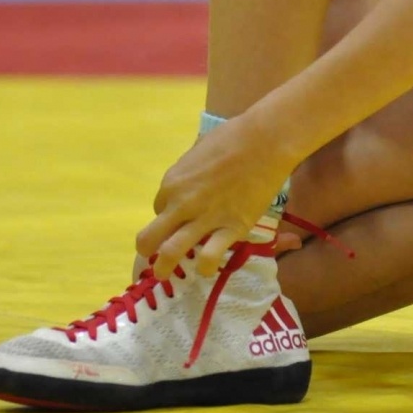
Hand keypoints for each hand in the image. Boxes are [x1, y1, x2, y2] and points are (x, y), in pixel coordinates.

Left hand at [136, 112, 294, 279]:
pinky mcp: (231, 228)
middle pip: (151, 236)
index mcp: (172, 182)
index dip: (168, 216)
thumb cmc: (233, 137)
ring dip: (164, 267)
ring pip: (171, 252)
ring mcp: (205, 218)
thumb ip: (190, 174)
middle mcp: (181, 203)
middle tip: (153, 258)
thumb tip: (191, 182)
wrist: (264, 141)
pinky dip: (205, 266)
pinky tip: (207, 266)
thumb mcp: (198, 152)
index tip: (178, 219)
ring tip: (165, 275)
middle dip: (148, 249)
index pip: (159, 209)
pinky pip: (210, 257)